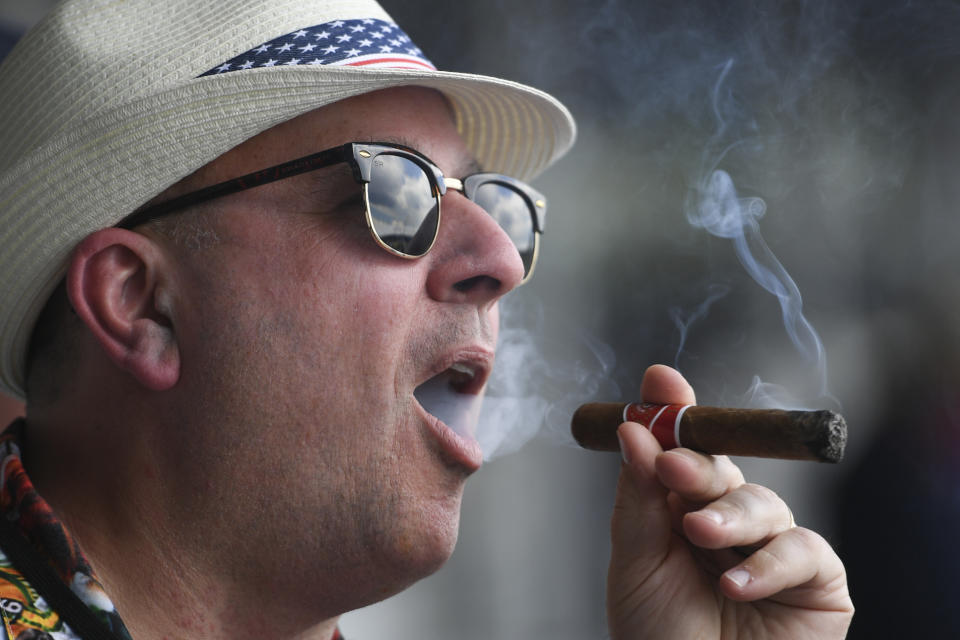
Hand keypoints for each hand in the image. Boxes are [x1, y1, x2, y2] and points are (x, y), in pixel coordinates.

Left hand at [606, 365, 852, 638]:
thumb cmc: (658, 635)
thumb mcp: (635, 561)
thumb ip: (638, 497)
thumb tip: (633, 429)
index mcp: (683, 510)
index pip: (684, 452)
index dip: (676, 414)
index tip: (659, 381)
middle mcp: (731, 523)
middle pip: (724, 468)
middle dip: (698, 462)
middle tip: (671, 463)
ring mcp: (775, 549)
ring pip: (763, 503)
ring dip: (729, 516)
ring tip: (698, 535)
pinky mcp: (819, 583)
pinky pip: (804, 550)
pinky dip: (771, 563)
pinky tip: (736, 586)